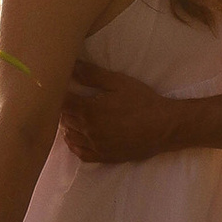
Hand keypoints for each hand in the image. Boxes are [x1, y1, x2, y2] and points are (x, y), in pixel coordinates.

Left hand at [61, 61, 178, 164]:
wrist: (164, 127)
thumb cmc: (142, 101)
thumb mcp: (118, 82)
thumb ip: (92, 74)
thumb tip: (71, 65)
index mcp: (89, 110)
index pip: (62, 102)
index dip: (58, 94)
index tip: (59, 88)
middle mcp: (88, 130)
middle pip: (64, 119)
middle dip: (62, 108)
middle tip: (65, 99)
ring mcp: (96, 146)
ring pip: (70, 137)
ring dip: (67, 126)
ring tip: (71, 117)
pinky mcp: (104, 157)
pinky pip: (81, 154)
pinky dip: (74, 145)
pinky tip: (75, 138)